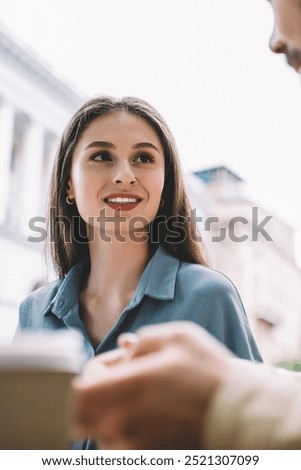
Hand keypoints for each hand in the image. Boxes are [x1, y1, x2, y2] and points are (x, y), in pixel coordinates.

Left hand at [72, 321, 234, 448]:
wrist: (237, 414)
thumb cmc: (209, 372)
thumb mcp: (179, 337)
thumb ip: (143, 340)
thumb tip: (124, 347)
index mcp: (133, 384)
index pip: (80, 391)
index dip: (90, 374)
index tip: (110, 367)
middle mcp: (127, 419)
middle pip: (82, 414)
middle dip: (96, 394)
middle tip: (121, 382)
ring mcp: (135, 444)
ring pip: (100, 430)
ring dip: (110, 411)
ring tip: (141, 398)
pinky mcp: (146, 457)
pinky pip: (118, 445)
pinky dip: (124, 429)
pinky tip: (148, 415)